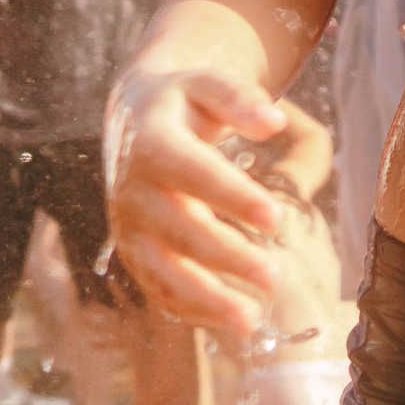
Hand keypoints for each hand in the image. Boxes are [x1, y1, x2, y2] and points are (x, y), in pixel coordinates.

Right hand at [104, 66, 288, 335]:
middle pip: (178, 231)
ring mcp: (130, 227)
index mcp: (151, 142)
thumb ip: (239, 98)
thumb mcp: (207, 83)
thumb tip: (274, 120)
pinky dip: (191, 309)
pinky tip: (230, 321)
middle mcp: (133, 190)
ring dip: (204, 299)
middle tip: (274, 278)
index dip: (232, 197)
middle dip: (226, 257)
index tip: (275, 219)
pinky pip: (158, 289)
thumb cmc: (184, 101)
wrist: (135, 119)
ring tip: (251, 319)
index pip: (192, 173)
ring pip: (161, 271)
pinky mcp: (135, 253)